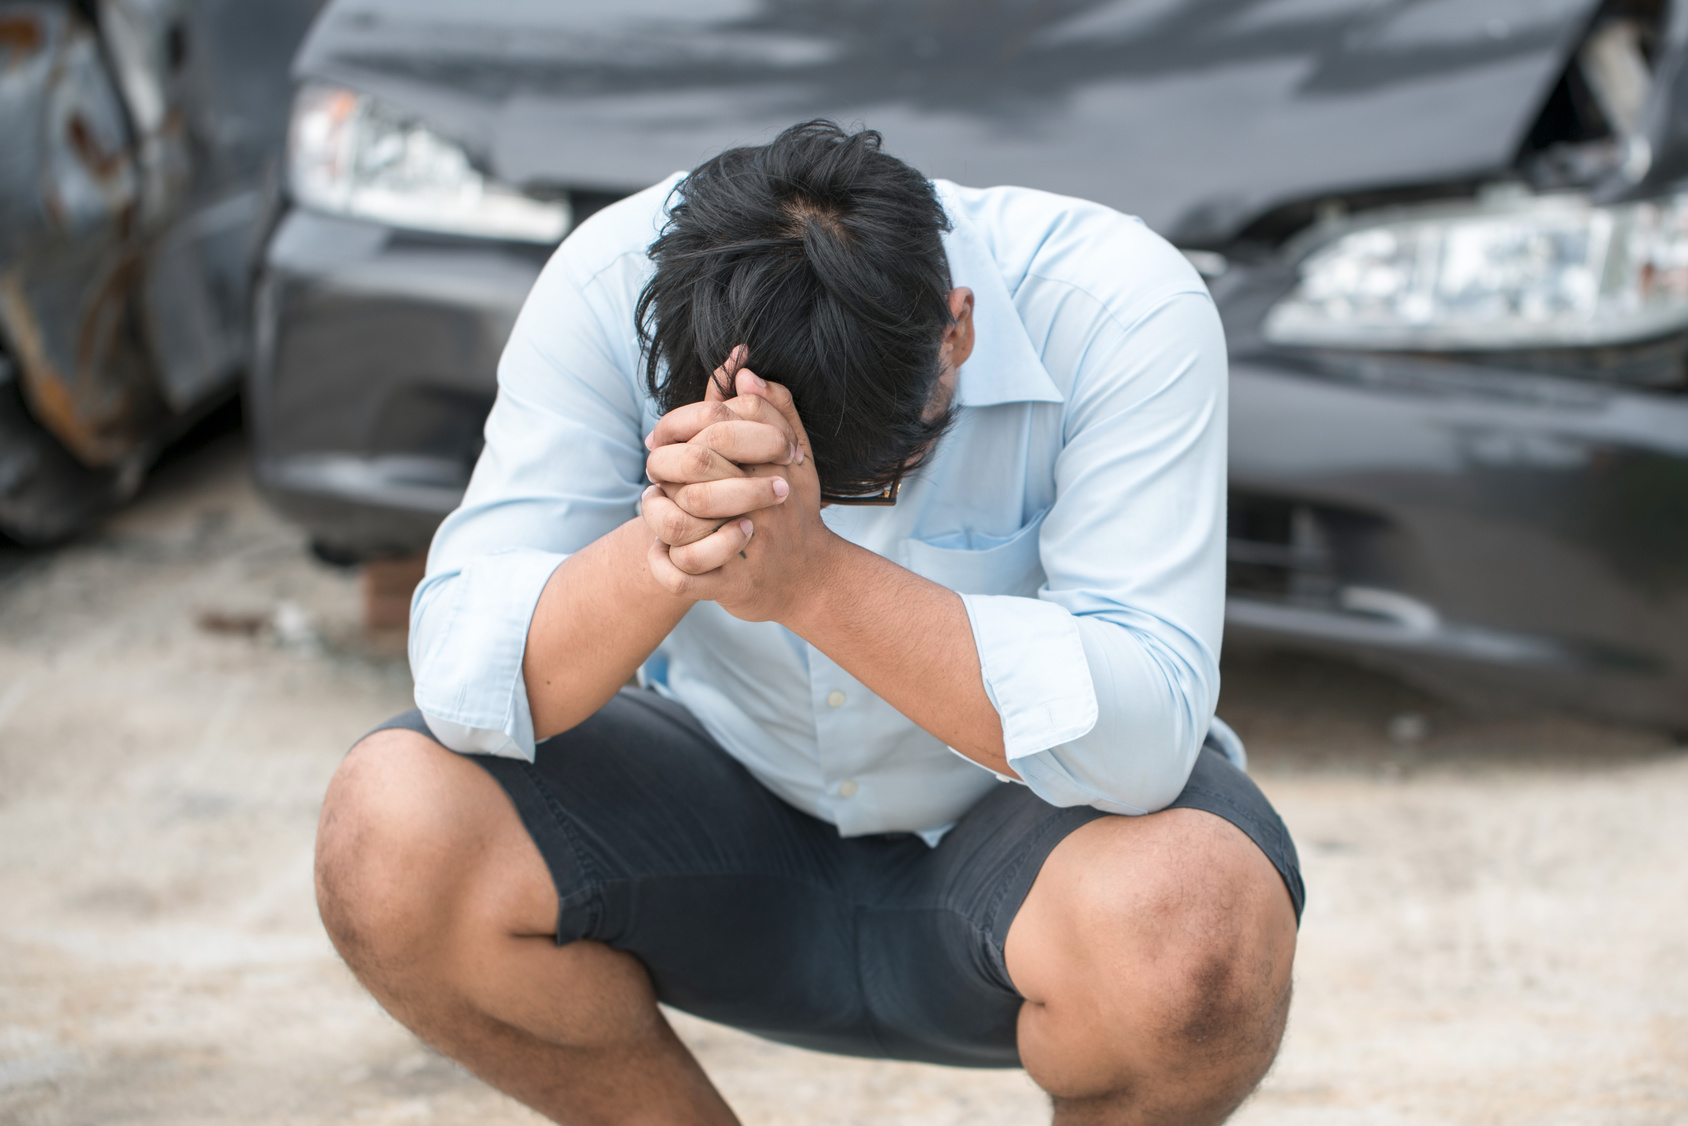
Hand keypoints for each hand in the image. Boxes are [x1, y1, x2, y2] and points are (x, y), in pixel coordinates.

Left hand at [643, 365, 838, 622]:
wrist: (812, 581)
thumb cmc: (795, 512)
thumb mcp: (797, 459)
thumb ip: (775, 411)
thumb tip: (743, 371)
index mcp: (775, 466)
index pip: (722, 424)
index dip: (680, 423)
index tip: (661, 436)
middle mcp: (763, 505)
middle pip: (698, 468)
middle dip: (663, 465)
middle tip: (654, 470)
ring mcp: (747, 548)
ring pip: (682, 525)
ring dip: (656, 514)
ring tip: (655, 506)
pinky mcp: (732, 586)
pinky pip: (683, 575)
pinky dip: (662, 563)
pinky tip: (661, 549)